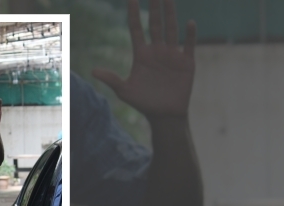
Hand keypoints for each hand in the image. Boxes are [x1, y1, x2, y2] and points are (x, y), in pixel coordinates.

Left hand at [92, 0, 196, 119]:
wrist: (164, 115)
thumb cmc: (144, 103)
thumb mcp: (125, 91)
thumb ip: (112, 79)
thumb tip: (93, 71)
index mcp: (142, 54)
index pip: (137, 29)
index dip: (134, 14)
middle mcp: (157, 51)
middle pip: (155, 25)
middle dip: (154, 8)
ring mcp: (172, 55)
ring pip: (172, 30)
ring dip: (171, 15)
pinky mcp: (186, 63)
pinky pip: (189, 45)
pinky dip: (190, 35)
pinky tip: (190, 23)